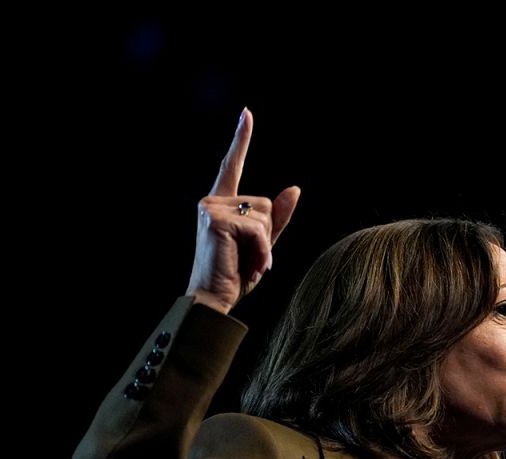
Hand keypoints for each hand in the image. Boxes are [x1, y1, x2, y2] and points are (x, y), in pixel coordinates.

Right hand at [186, 108, 300, 313]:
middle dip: (267, 236)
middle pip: (264, 204)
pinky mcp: (215, 220)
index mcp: (221, 204)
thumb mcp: (263, 244)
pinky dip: (263, 251)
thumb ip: (277, 217)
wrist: (213, 299)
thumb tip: (295, 187)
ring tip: (248, 263)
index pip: (232, 166)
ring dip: (265, 246)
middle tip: (250, 259)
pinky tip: (251, 266)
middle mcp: (212, 200)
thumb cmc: (235, 275)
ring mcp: (211, 208)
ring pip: (264, 216)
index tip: (247, 113)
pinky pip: (258, 229)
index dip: (241, 139)